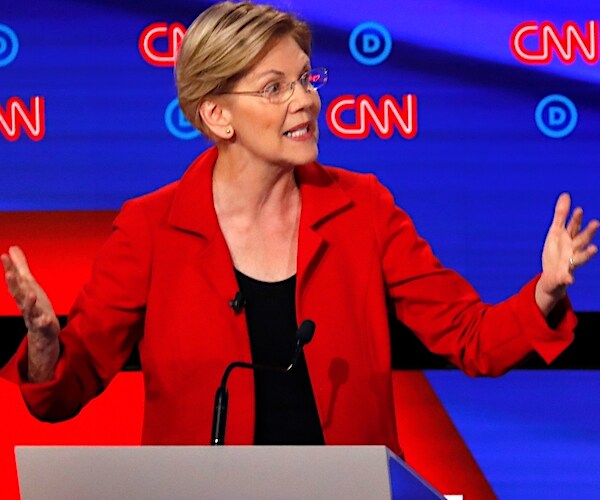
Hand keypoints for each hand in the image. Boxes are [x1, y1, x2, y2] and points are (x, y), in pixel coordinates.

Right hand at [1, 246, 59, 380]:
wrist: (42, 332)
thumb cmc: (35, 305)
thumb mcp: (28, 284)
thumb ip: (20, 267)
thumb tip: (12, 249)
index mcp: (22, 293)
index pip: (14, 279)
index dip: (9, 268)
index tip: (4, 255)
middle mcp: (25, 304)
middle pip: (18, 293)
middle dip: (13, 283)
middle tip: (10, 272)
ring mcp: (34, 316)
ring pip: (30, 309)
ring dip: (29, 302)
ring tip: (31, 293)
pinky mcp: (45, 326)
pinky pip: (44, 324)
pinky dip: (44, 321)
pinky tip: (46, 318)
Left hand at [536, 193, 598, 314]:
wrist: (552, 275)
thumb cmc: (556, 251)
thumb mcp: (556, 232)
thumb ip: (561, 215)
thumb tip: (566, 194)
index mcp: (569, 239)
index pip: (574, 227)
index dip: (576, 219)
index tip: (578, 209)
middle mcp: (573, 250)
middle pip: (581, 240)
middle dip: (588, 232)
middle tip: (595, 223)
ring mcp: (570, 263)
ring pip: (581, 258)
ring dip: (588, 254)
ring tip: (594, 249)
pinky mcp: (563, 275)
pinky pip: (566, 277)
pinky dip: (568, 278)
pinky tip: (570, 280)